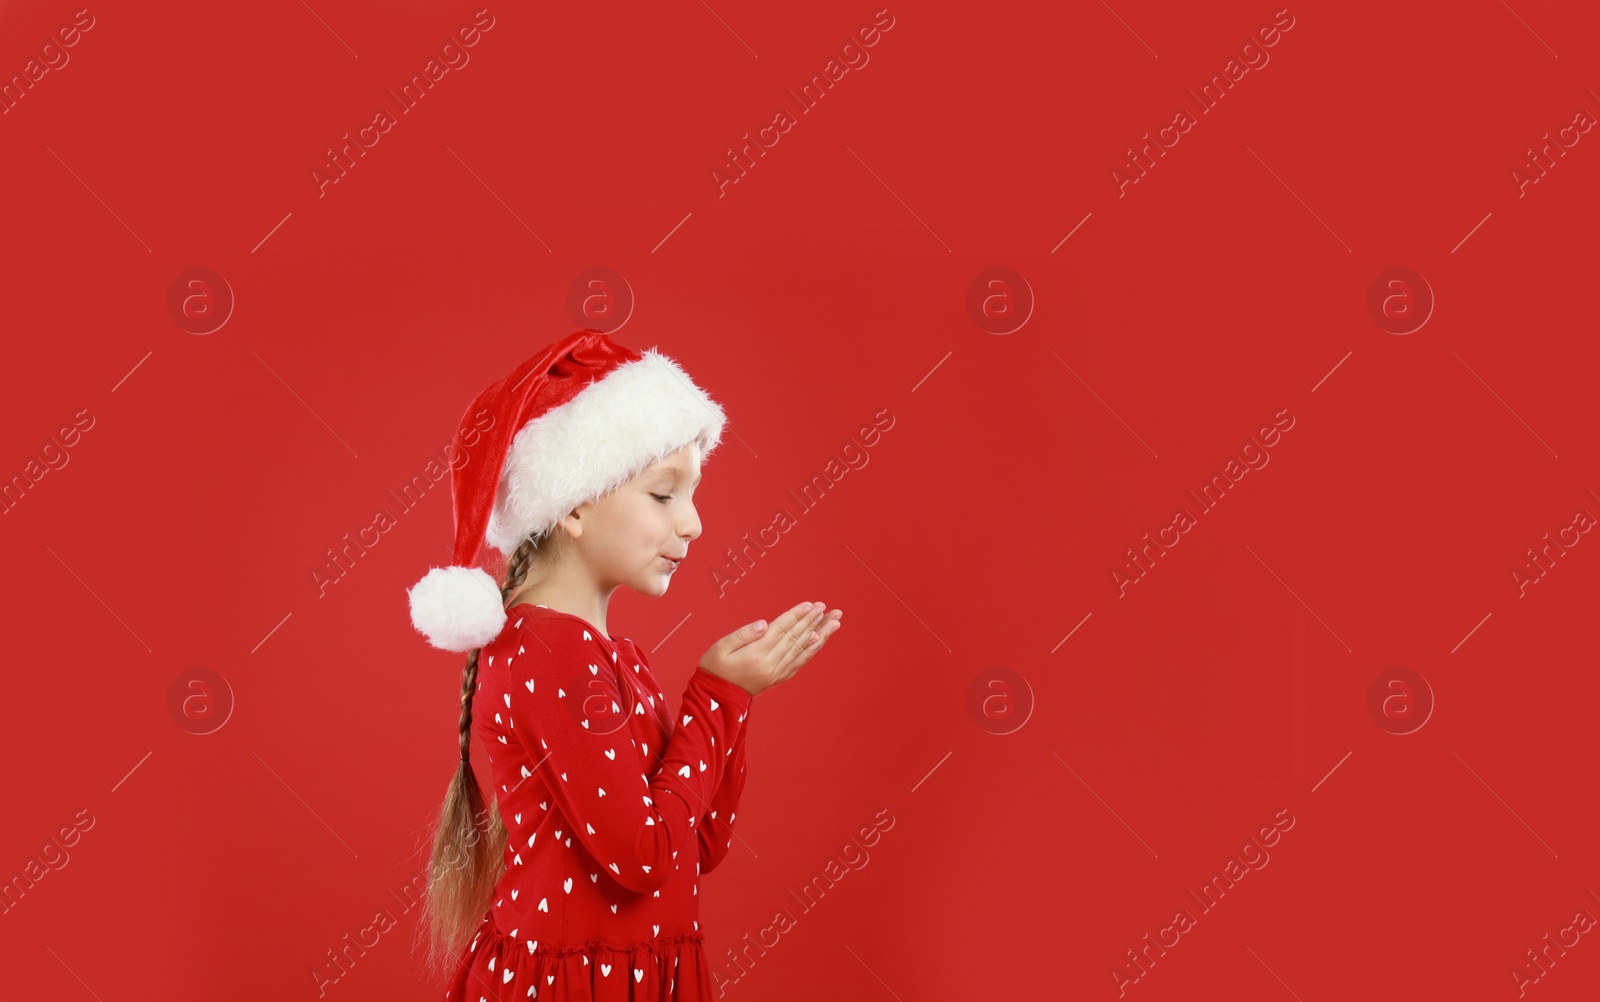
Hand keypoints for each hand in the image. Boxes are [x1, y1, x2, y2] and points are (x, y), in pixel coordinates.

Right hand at [698, 601, 843, 696]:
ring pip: (802, 650)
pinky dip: (810, 650)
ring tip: (835, 622)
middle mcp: (770, 665)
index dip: (797, 616)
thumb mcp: (720, 647)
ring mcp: (776, 673)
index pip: (781, 630)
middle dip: (813, 621)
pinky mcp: (778, 678)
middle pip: (795, 638)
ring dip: (820, 634)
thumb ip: (743, 634)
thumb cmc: (714, 668)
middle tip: (827, 608)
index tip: (811, 604)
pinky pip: (799, 662)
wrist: (716, 699)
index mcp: (756, 654)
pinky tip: (819, 639)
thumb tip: (764, 623)